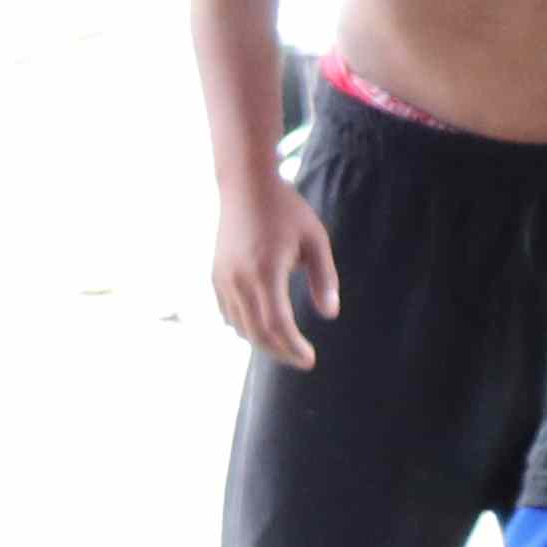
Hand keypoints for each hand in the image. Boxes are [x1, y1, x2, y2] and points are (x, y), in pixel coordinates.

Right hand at [211, 163, 338, 367]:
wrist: (245, 186)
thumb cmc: (286, 210)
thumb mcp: (315, 240)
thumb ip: (324, 278)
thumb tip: (329, 315)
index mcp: (266, 271)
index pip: (278, 324)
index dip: (293, 347)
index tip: (310, 359)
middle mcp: (240, 281)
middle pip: (257, 333)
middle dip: (280, 352)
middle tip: (301, 359)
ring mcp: (224, 281)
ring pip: (241, 328)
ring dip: (264, 342)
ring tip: (286, 345)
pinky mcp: (216, 278)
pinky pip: (229, 315)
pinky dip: (246, 328)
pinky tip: (263, 328)